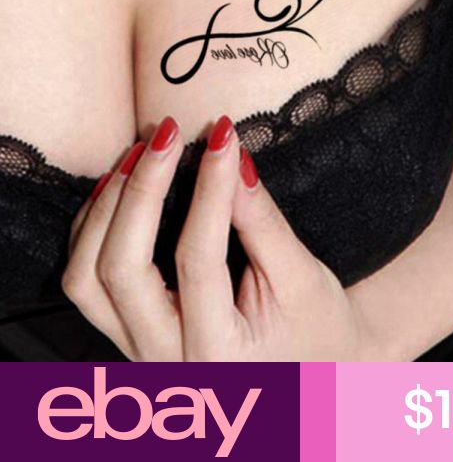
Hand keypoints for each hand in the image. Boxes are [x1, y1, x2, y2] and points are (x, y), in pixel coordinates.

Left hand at [62, 114, 370, 360]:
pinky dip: (94, 224)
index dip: (209, 189)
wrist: (309, 374)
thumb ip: (262, 220)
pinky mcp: (122, 334)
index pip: (198, 260)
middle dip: (141, 190)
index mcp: (218, 355)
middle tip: (169, 132)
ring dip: (107, 208)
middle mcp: (164, 362)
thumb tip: (231, 157)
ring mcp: (134, 353)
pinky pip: (83, 280)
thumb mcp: (301, 279)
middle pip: (120, 270)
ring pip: (84, 279)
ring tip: (140, 153)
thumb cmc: (315, 327)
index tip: (223, 134)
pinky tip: (123, 183)